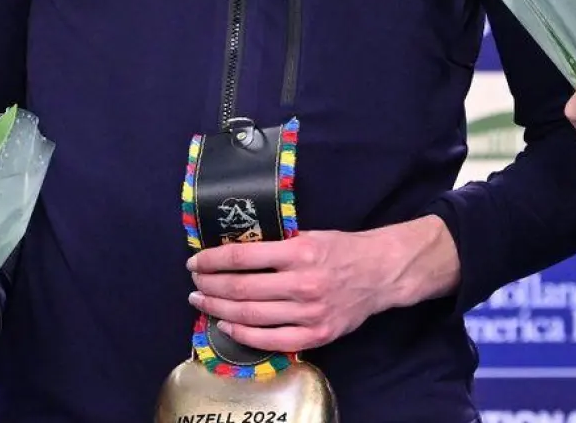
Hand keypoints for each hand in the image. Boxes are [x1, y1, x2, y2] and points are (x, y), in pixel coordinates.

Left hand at [185, 217, 455, 352]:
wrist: (381, 274)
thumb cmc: (341, 250)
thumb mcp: (309, 235)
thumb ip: (276, 244)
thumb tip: (232, 251)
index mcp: (300, 252)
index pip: (242, 257)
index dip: (212, 260)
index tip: (195, 261)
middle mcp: (303, 283)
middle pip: (241, 288)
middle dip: (210, 286)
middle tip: (194, 283)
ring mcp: (310, 313)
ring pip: (251, 315)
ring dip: (220, 309)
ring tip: (202, 302)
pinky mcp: (317, 335)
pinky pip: (272, 340)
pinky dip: (244, 334)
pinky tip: (228, 325)